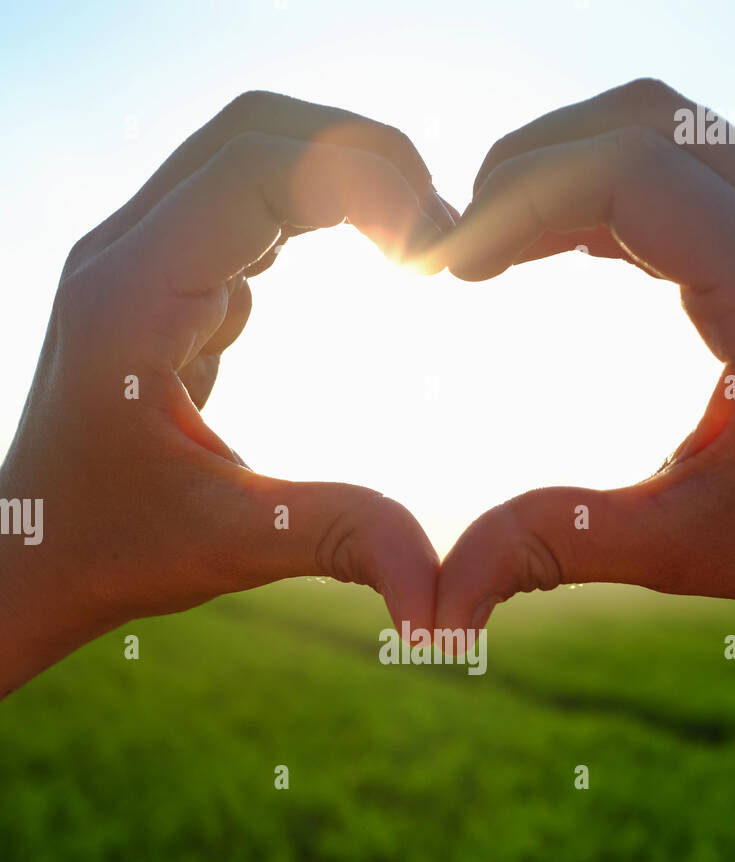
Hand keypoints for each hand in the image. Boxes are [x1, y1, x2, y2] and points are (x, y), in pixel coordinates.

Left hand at [0, 92, 453, 695]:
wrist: (30, 553)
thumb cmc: (109, 548)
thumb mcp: (230, 546)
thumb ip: (340, 542)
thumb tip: (438, 603)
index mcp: (133, 298)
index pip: (259, 168)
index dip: (365, 183)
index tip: (436, 254)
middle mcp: (125, 255)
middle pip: (255, 133)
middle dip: (363, 159)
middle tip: (442, 229)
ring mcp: (136, 260)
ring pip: (247, 156)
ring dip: (339, 179)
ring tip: (416, 242)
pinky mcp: (155, 282)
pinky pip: (239, 206)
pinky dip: (312, 212)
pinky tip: (367, 260)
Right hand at [433, 79, 734, 645]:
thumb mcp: (688, 548)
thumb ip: (560, 546)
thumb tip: (443, 605)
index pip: (629, 176)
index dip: (517, 201)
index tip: (449, 267)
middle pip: (649, 124)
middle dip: (531, 170)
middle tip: (459, 247)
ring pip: (677, 131)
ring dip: (571, 171)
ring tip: (495, 245)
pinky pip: (702, 167)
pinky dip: (616, 190)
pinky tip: (560, 248)